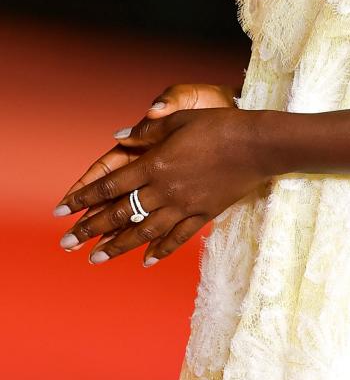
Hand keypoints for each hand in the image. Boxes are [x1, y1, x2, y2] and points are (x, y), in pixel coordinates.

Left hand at [54, 99, 262, 268]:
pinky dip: (160, 250)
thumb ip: (148, 130)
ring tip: (95, 259)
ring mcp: (183, 206)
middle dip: (90, 230)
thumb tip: (119, 137)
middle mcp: (164, 190)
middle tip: (67, 245)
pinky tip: (147, 260)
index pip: (110, 186)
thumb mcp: (180, 118)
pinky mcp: (203, 215)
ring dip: (117, 247)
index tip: (61, 211)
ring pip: (143, 232)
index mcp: (155, 164)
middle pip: (120, 214)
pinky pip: (177, 238)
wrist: (257, 145)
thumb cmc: (219, 124)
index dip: (83, 198)